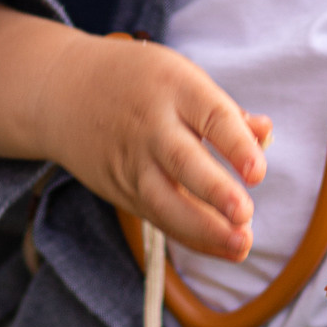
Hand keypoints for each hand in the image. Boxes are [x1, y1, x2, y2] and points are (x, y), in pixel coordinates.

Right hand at [40, 32, 271, 259]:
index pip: (211, 116)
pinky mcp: (121, 191)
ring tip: (241, 244)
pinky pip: (159, 218)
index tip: (258, 172)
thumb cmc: (137, 82)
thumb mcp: (180, 77)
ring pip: (165, 201)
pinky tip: (225, 248)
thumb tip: (265, 135)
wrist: (61, 92)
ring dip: (204, 228)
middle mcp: (151, 126)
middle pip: (183, 162)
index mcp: (174, 87)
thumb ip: (224, 111)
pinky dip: (193, 236)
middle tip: (244, 214)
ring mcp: (132, 162)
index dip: (236, 145)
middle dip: (214, 191)